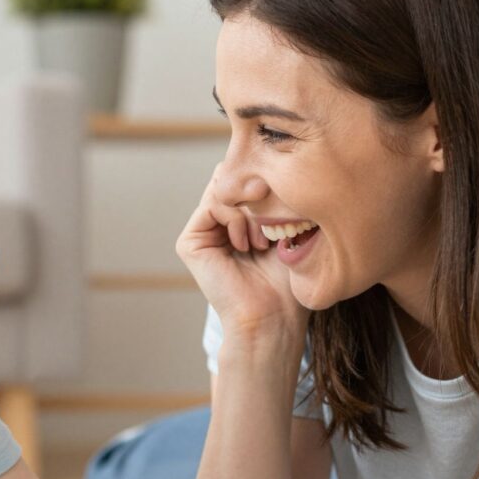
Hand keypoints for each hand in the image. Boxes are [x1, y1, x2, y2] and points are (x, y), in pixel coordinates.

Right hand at [175, 165, 310, 344]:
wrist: (274, 316)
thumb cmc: (290, 279)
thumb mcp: (289, 225)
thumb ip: (275, 193)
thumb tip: (266, 162)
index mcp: (239, 219)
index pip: (246, 176)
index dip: (266, 176)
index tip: (289, 194)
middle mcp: (218, 223)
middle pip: (233, 177)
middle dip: (258, 191)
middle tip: (275, 220)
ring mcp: (202, 232)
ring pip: (223, 188)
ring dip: (249, 210)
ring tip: (262, 240)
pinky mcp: (189, 242)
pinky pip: (212, 204)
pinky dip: (234, 218)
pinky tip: (246, 244)